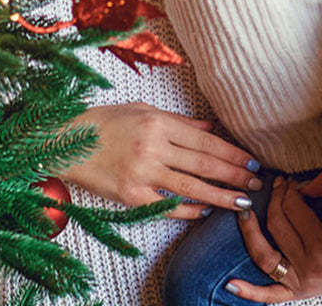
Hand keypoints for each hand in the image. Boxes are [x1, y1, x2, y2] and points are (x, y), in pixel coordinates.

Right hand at [60, 103, 261, 219]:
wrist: (65, 141)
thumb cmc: (104, 122)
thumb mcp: (142, 109)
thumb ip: (178, 122)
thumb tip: (210, 128)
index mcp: (157, 122)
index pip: (205, 141)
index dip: (231, 152)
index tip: (250, 160)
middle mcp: (153, 147)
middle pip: (203, 164)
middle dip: (234, 175)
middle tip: (256, 183)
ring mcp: (142, 172)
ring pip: (191, 187)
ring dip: (220, 196)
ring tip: (242, 202)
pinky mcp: (131, 195)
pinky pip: (166, 205)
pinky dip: (187, 210)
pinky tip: (204, 211)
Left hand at [226, 171, 321, 301]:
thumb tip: (302, 184)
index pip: (293, 208)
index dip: (290, 190)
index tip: (292, 182)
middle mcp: (309, 267)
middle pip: (276, 225)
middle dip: (275, 199)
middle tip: (278, 186)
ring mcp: (301, 283)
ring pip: (264, 255)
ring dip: (250, 232)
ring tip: (244, 212)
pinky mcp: (298, 293)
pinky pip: (270, 295)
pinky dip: (249, 292)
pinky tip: (230, 284)